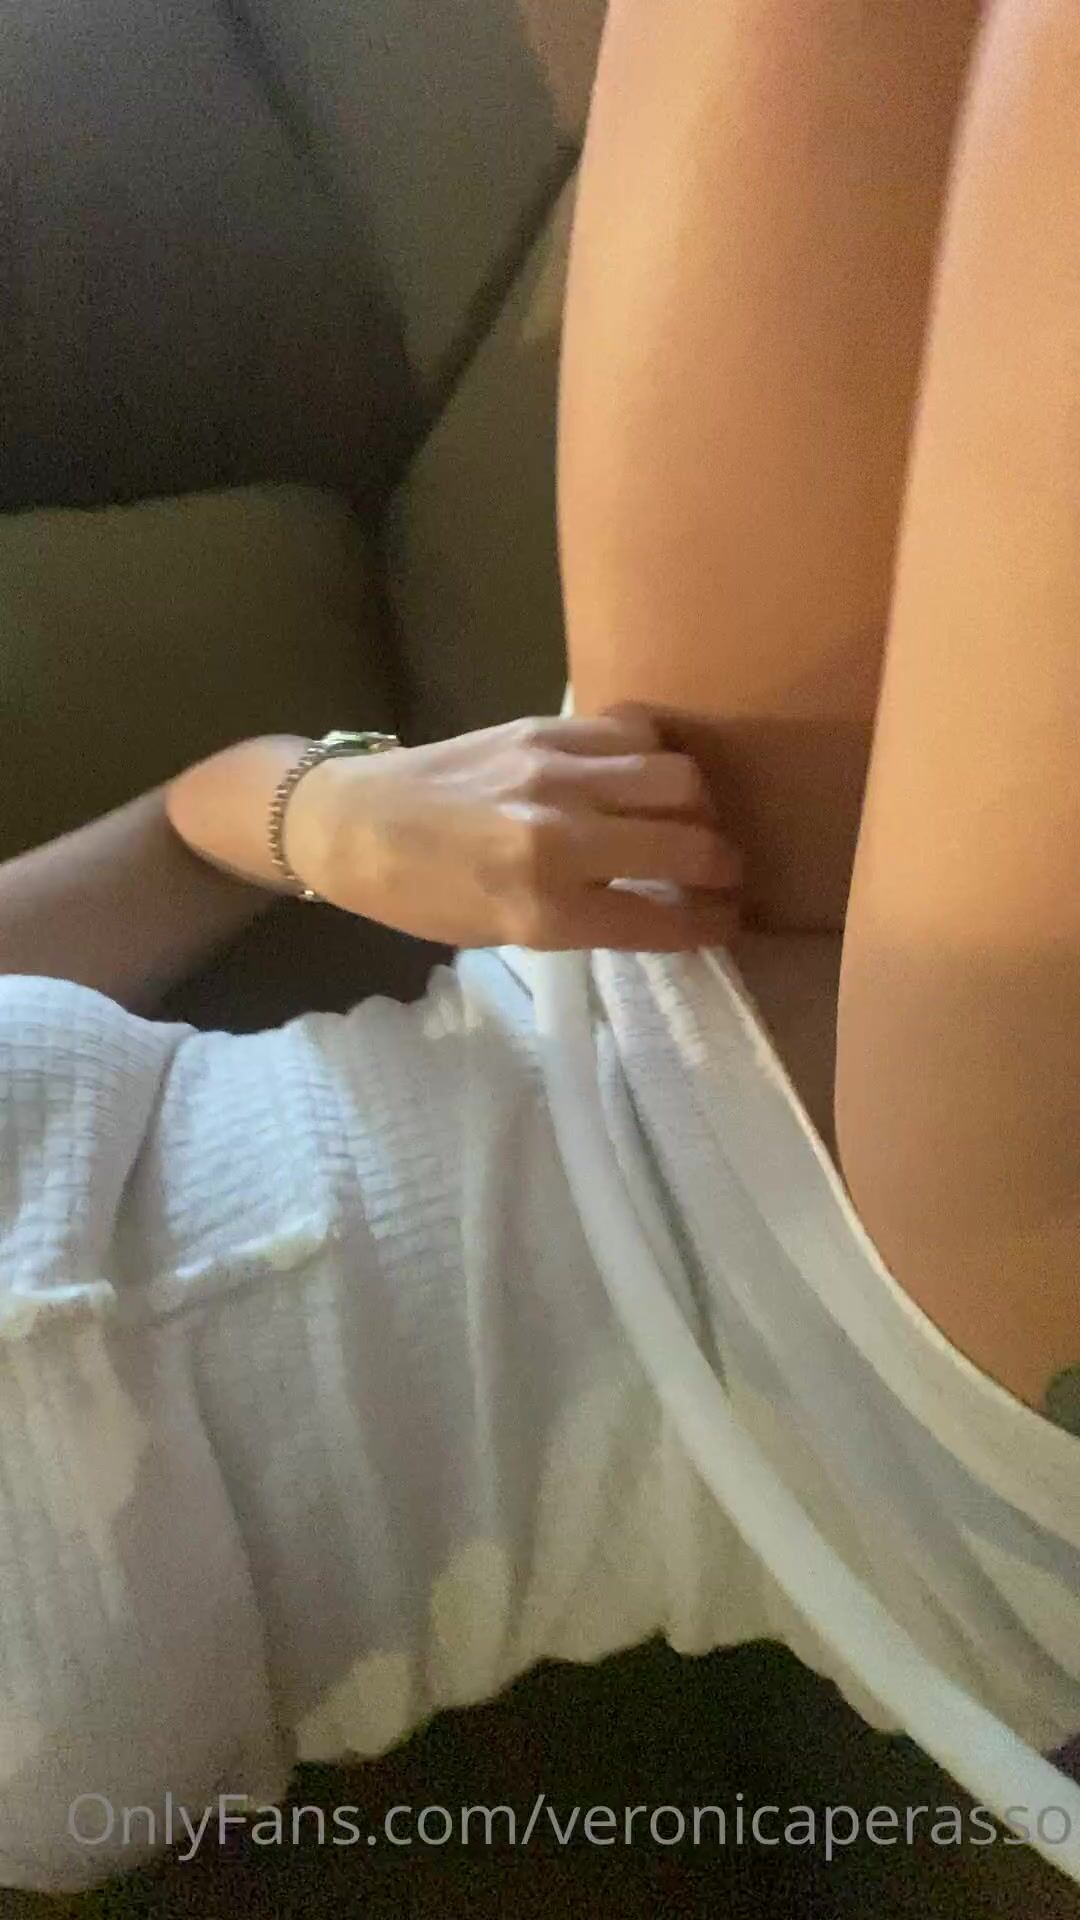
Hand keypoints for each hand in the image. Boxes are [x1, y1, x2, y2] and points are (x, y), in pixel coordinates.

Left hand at [297, 706, 742, 949]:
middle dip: (723, 864)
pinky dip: (655, 754)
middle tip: (725, 870)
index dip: (709, 923)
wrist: (350, 821)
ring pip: (676, 777)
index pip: (659, 918)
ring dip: (698, 805)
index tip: (729, 919)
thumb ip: (584, 917)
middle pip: (686, 843)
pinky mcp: (544, 728)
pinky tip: (646, 771)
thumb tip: (659, 902)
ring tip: (691, 818)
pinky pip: (634, 730)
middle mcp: (556, 838)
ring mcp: (553, 773)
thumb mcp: (501, 932)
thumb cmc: (421, 894)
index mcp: (541, 909)